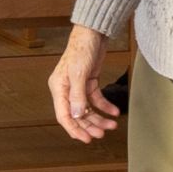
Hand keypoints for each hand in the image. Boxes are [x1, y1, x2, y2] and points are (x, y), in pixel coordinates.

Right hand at [47, 24, 120, 142]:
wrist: (93, 32)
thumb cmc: (82, 48)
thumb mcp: (79, 73)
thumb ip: (77, 96)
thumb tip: (77, 116)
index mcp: (58, 88)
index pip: (64, 116)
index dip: (74, 130)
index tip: (86, 139)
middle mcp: (66, 90)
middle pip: (77, 115)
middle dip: (90, 126)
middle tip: (102, 134)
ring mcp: (78, 87)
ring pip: (88, 110)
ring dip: (99, 118)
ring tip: (112, 125)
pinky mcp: (89, 82)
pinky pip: (97, 99)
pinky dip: (105, 106)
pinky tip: (114, 112)